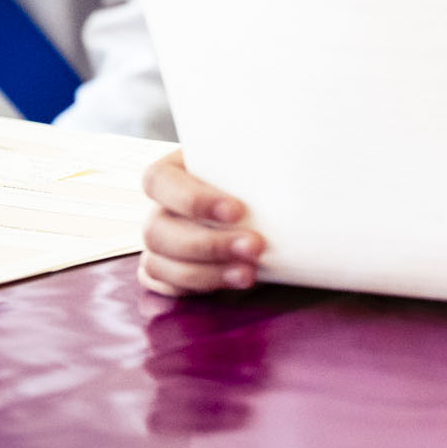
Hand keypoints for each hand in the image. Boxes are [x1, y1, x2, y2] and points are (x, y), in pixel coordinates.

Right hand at [138, 150, 266, 295]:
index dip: (192, 199)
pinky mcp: (167, 271)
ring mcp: (159, 242)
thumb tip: (289, 162)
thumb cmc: (255, 173)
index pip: (158, 180)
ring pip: (158, 264)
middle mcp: (160, 208)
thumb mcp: (254, 159)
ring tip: (248, 273)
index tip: (237, 210)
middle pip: (156, 231)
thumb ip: (259, 161)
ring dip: (206, 272)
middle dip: (208, 244)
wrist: (264, 203)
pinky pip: (166, 286)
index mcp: (173, 170)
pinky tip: (229, 283)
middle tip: (254, 246)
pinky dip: (197, 288)